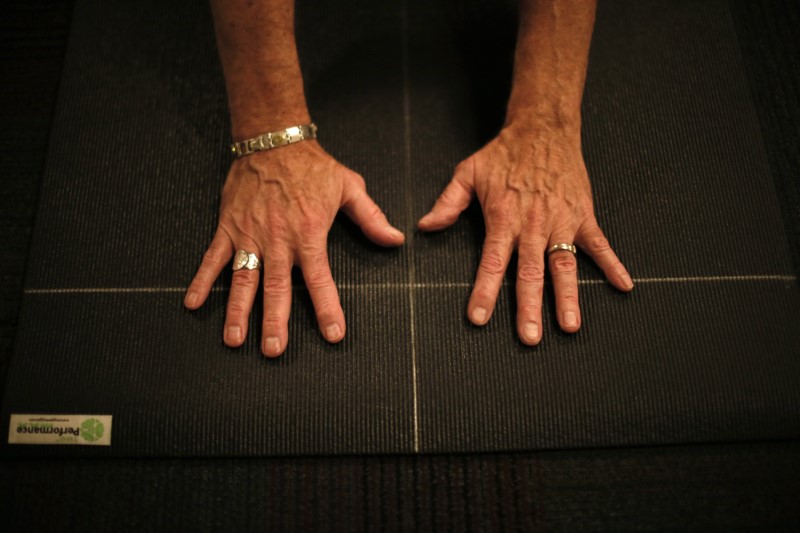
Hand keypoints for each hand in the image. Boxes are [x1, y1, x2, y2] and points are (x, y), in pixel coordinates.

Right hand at [185, 141, 403, 355]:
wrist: (272, 139)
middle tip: (273, 350)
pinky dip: (202, 280)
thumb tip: (395, 240)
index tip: (332, 334)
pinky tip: (193, 303)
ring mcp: (249, 235)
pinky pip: (213, 257)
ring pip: (242, 279)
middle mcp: (278, 240)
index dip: (327, 309)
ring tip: (234, 340)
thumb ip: (371, 218)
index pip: (320, 280)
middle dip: (275, 322)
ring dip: (238, 311)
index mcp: (308, 234)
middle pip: (276, 288)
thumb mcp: (349, 187)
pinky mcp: (228, 227)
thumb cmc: (313, 166)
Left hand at [418, 124, 632, 344]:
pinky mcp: (583, 215)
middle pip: (531, 273)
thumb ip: (448, 203)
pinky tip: (623, 285)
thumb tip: (426, 226)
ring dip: (568, 297)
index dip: (486, 292)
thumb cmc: (503, 153)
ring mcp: (562, 222)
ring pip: (564, 266)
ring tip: (570, 326)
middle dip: (529, 308)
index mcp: (504, 218)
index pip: (493, 263)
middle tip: (529, 338)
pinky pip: (599, 244)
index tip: (479, 318)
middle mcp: (533, 225)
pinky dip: (612, 264)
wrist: (543, 128)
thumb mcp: (468, 173)